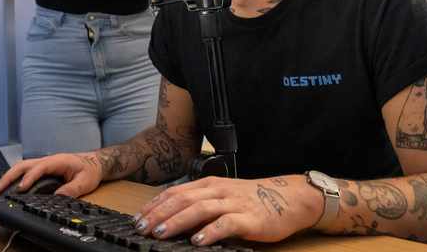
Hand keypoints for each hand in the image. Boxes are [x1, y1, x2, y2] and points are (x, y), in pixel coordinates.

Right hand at [0, 153, 103, 197]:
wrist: (93, 163)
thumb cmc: (89, 170)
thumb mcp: (85, 181)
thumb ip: (72, 189)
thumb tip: (57, 197)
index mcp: (57, 161)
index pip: (39, 168)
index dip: (29, 178)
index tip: (21, 188)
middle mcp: (47, 160)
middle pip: (23, 165)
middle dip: (9, 176)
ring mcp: (43, 163)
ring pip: (21, 167)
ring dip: (8, 177)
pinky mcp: (42, 169)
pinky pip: (24, 171)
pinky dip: (14, 178)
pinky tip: (8, 187)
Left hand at [132, 175, 321, 245]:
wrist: (289, 198)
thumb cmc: (251, 200)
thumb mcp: (222, 197)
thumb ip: (200, 204)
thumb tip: (170, 218)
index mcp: (208, 184)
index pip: (175, 192)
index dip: (154, 205)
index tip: (137, 218)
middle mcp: (217, 191)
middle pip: (182, 199)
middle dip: (159, 214)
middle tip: (141, 228)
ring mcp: (233, 203)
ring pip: (200, 209)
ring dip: (178, 221)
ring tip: (161, 233)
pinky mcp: (249, 218)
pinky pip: (226, 223)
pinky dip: (210, 231)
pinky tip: (197, 241)